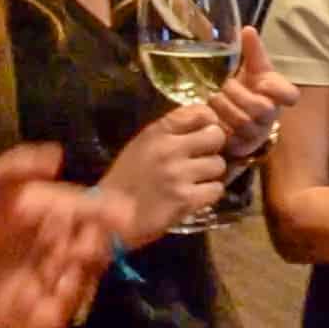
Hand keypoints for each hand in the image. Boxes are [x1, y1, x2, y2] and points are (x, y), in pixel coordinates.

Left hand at [0, 143, 133, 327]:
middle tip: (86, 243)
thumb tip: (56, 155)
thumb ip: (20, 164)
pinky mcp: (33, 313)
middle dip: (98, 247)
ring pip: (83, 285)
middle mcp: (63, 247)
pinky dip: (62, 307)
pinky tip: (52, 292)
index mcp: (62, 213)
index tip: (124, 214)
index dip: (114, 214)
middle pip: (97, 251)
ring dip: (83, 277)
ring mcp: (51, 281)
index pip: (98, 212)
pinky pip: (58, 316)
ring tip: (69, 265)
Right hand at [99, 104, 227, 245]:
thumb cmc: (126, 179)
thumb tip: (208, 123)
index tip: (205, 131)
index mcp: (158, 131)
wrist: (109, 216)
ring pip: (219, 165)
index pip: (200, 112)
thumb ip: (172, 132)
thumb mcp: (143, 144)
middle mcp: (169, 149)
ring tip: (195, 180)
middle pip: (216, 136)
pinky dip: (209, 194)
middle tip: (202, 158)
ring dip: (211, 174)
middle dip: (214, 148)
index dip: (209, 121)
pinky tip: (195, 196)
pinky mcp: (185, 199)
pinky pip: (216, 189)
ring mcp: (178, 174)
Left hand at [208, 27, 298, 159]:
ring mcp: (256, 135)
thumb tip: (247, 29)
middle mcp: (270, 117)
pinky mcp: (240, 148)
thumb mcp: (252, 69)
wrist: (232, 116)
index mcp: (277, 96)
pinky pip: (230, 139)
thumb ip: (253, 51)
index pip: (290, 96)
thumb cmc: (247, 88)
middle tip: (224, 85)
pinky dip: (218, 125)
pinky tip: (210, 115)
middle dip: (239, 94)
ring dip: (225, 107)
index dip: (280, 91)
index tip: (262, 81)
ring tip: (213, 98)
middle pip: (261, 108)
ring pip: (243, 123)